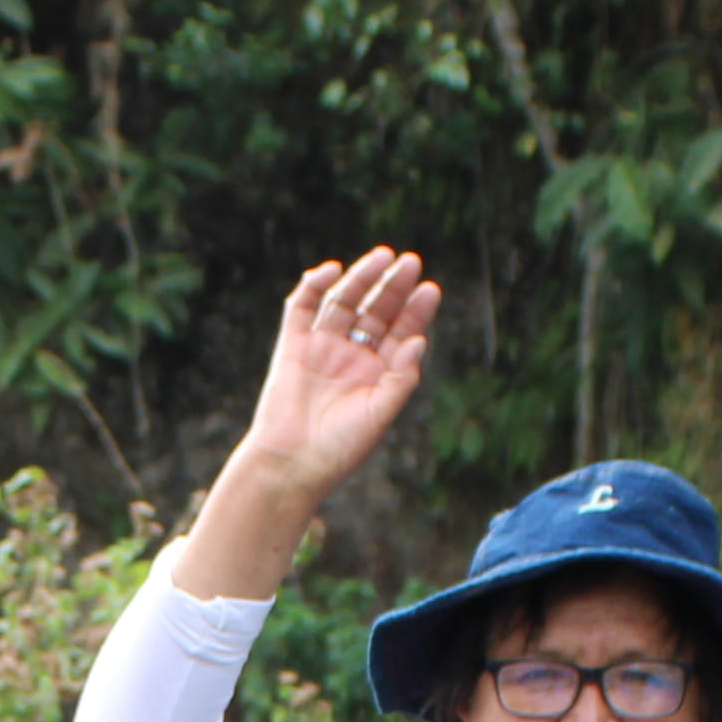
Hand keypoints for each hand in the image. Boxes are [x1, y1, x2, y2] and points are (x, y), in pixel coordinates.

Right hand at [227, 247, 437, 506]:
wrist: (290, 465)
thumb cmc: (338, 449)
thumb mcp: (380, 414)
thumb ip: (401, 377)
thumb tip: (419, 340)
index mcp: (376, 375)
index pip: (400, 333)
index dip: (416, 311)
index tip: (431, 289)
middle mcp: (351, 358)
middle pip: (375, 311)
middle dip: (393, 287)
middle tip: (411, 261)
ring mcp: (321, 349)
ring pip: (343, 302)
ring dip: (361, 278)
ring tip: (382, 256)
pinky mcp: (292, 346)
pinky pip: (301, 308)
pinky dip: (312, 286)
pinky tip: (332, 270)